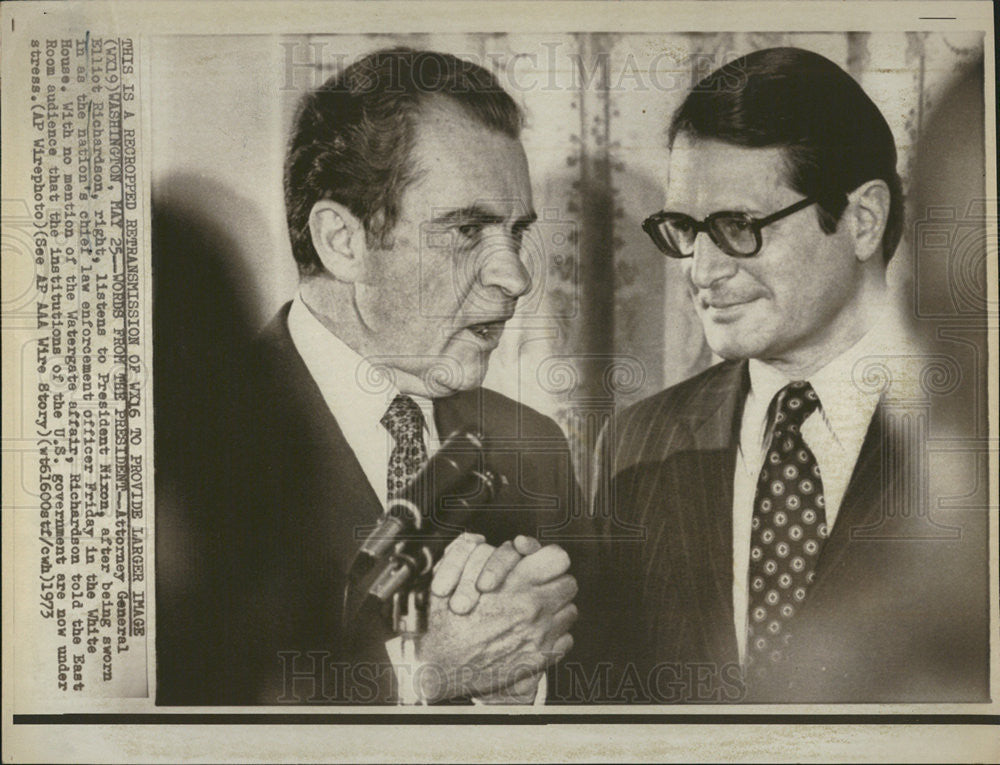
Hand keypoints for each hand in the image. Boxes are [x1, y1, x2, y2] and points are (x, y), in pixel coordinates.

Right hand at [413, 540, 577, 701]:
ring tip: (539, 611)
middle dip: (556, 582)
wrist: (442, 666)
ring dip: (557, 609)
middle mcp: (534, 607)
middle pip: (569, 584)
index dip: (550, 558)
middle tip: (541, 586)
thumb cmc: (447, 621)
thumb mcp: (458, 575)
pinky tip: (537, 634)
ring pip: (570, 611)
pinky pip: (566, 639)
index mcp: (517, 583)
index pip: (558, 559)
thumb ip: (490, 556)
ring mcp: (540, 634)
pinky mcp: (539, 658)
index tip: (541, 563)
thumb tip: (519, 545)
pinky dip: (556, 636)